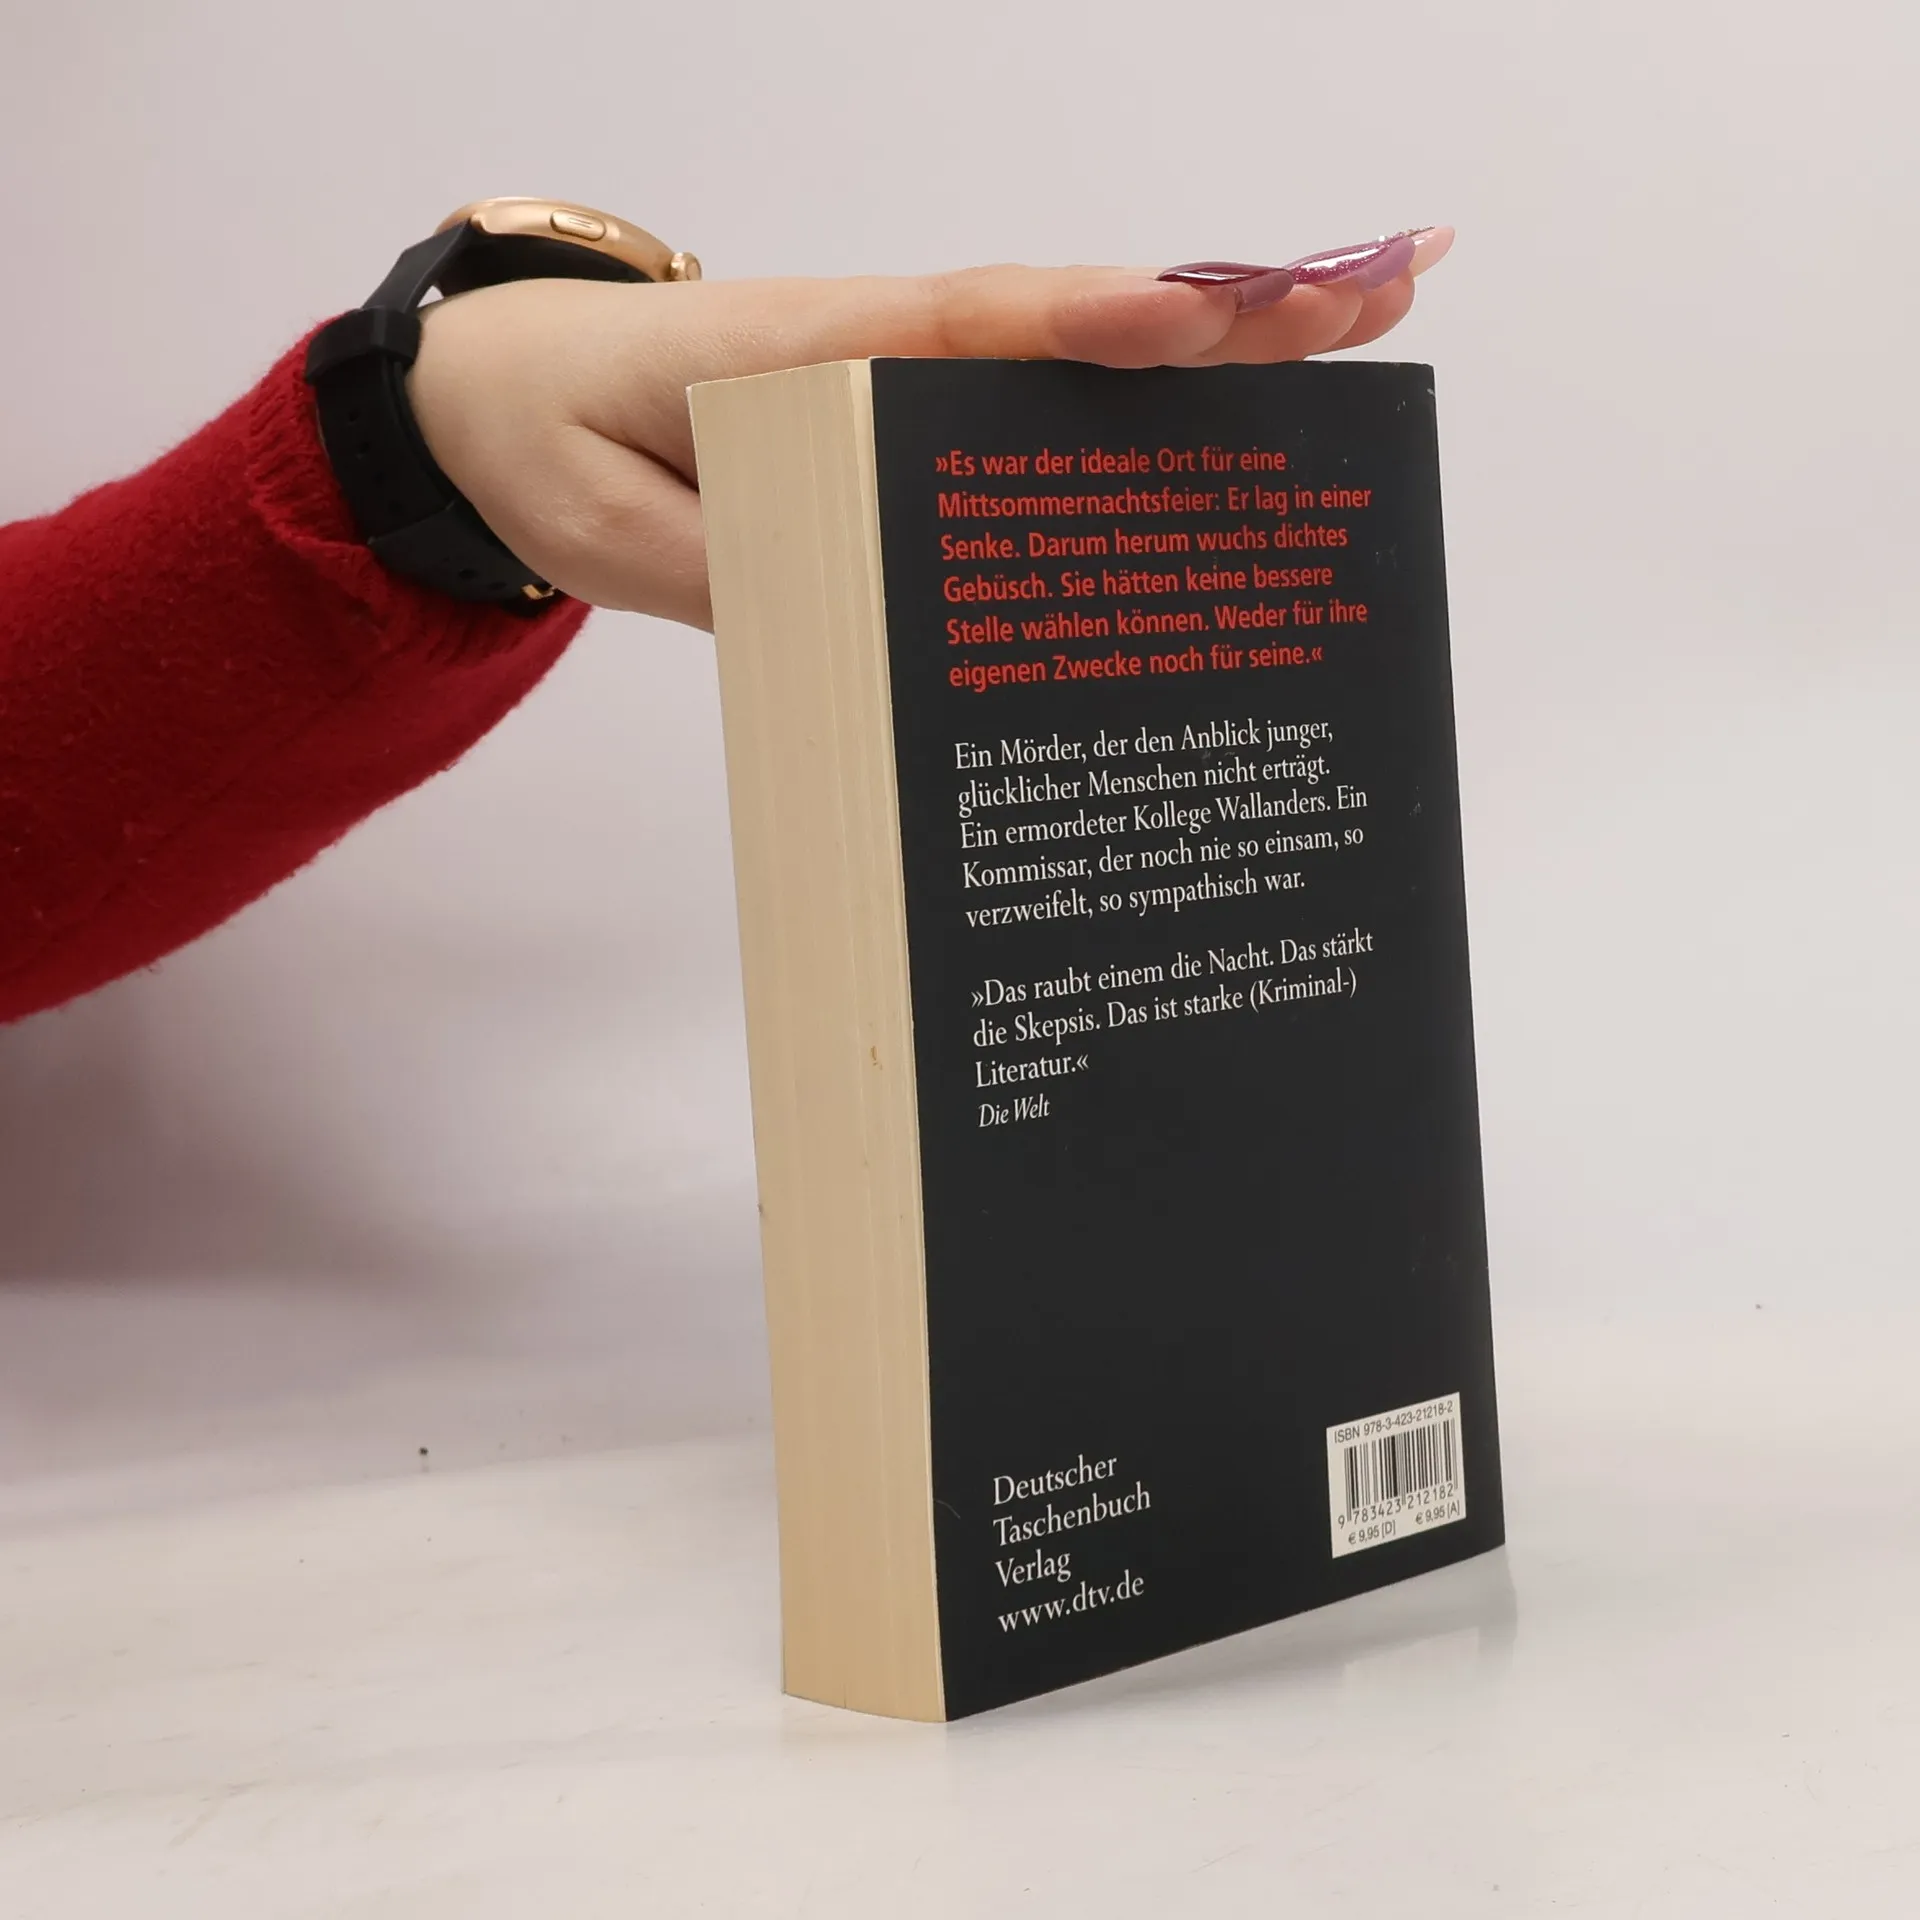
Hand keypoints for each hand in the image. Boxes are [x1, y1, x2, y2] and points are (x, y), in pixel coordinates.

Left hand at [407, 231, 1453, 628]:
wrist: (505, 394)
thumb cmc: (555, 443)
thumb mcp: (616, 533)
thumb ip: (740, 569)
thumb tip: (877, 607)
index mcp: (803, 356)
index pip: (964, 328)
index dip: (1085, 324)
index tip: (1197, 321)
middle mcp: (880, 347)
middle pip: (1066, 323)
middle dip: (1218, 314)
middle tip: (1371, 296)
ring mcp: (905, 375)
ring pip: (1073, 354)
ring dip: (1214, 343)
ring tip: (1361, 326)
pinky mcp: (910, 413)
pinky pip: (1036, 398)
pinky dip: (1139, 397)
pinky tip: (1234, 417)